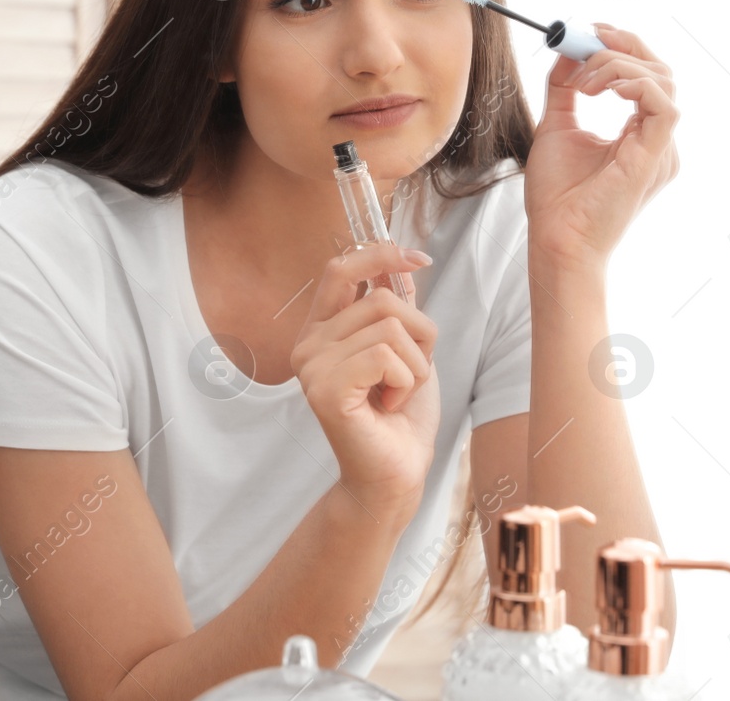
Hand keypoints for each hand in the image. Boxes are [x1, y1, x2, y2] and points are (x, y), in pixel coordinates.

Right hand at [290, 244, 439, 522]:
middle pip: (382, 299)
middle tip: (410, 375)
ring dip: (415, 364)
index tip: (420, 259)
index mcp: (322, 331)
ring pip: (391, 327)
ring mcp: (312, 368)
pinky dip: (405, 380)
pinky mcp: (325, 390)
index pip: (341, 269)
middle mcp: (308, 345)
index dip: (381, 254)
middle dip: (420, 335)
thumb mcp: (406, 350)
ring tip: (398, 394)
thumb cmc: (401, 418)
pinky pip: (385, 355)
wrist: (396, 475)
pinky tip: (390, 405)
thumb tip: (399, 264)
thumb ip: (395, 309)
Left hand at [525, 25, 678, 268]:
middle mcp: (656, 141)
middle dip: (624, 45)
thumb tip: (567, 51)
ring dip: (620, 66)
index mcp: (639, 136)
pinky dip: (634, 85)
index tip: (590, 31)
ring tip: (586, 81)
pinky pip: (664, 105)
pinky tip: (601, 90)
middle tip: (588, 38)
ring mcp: (661, 150)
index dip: (623, 46)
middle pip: (661, 71)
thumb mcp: (557, 127)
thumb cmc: (557, 199)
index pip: (646, 75)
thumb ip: (565, 89)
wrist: (556, 240)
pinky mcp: (656, 157)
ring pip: (663, 81)